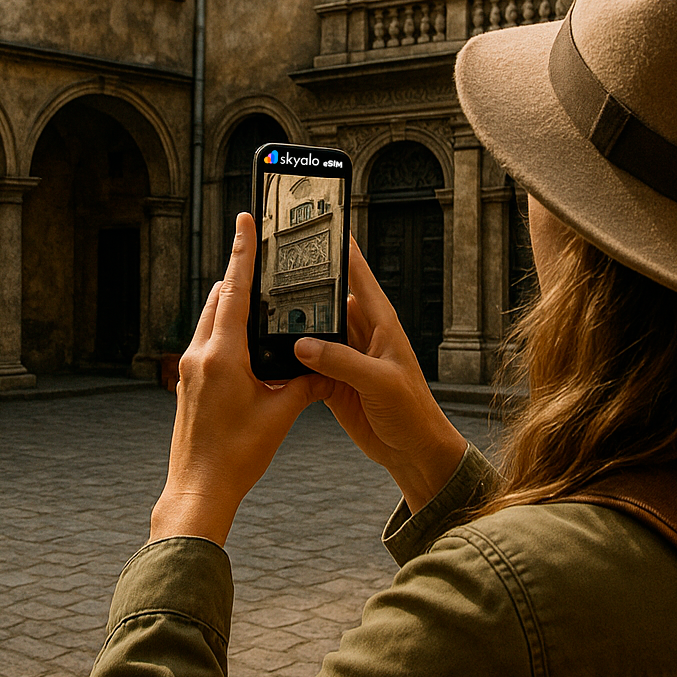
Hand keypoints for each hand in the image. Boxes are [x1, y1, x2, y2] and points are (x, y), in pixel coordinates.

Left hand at [149, 212, 332, 546]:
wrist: (200, 490)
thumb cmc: (238, 456)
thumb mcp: (281, 415)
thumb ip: (305, 382)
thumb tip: (325, 364)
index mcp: (223, 356)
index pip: (235, 290)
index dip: (243, 252)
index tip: (245, 221)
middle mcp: (200, 356)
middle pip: (219, 298)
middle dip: (240, 276)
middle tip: (261, 256)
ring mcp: (188, 370)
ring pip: (210, 319)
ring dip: (231, 303)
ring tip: (259, 296)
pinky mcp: (187, 384)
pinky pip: (206, 342)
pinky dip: (225, 330)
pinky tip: (246, 342)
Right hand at [293, 238, 467, 513]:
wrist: (413, 452)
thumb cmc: (412, 411)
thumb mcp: (380, 382)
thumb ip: (342, 361)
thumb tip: (302, 344)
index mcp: (380, 324)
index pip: (358, 277)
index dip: (342, 250)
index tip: (322, 224)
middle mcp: (360, 335)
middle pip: (327, 299)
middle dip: (304, 284)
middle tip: (274, 266)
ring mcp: (344, 358)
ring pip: (312, 330)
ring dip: (292, 323)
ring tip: (263, 306)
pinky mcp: (331, 381)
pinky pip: (305, 361)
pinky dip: (289, 358)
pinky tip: (269, 351)